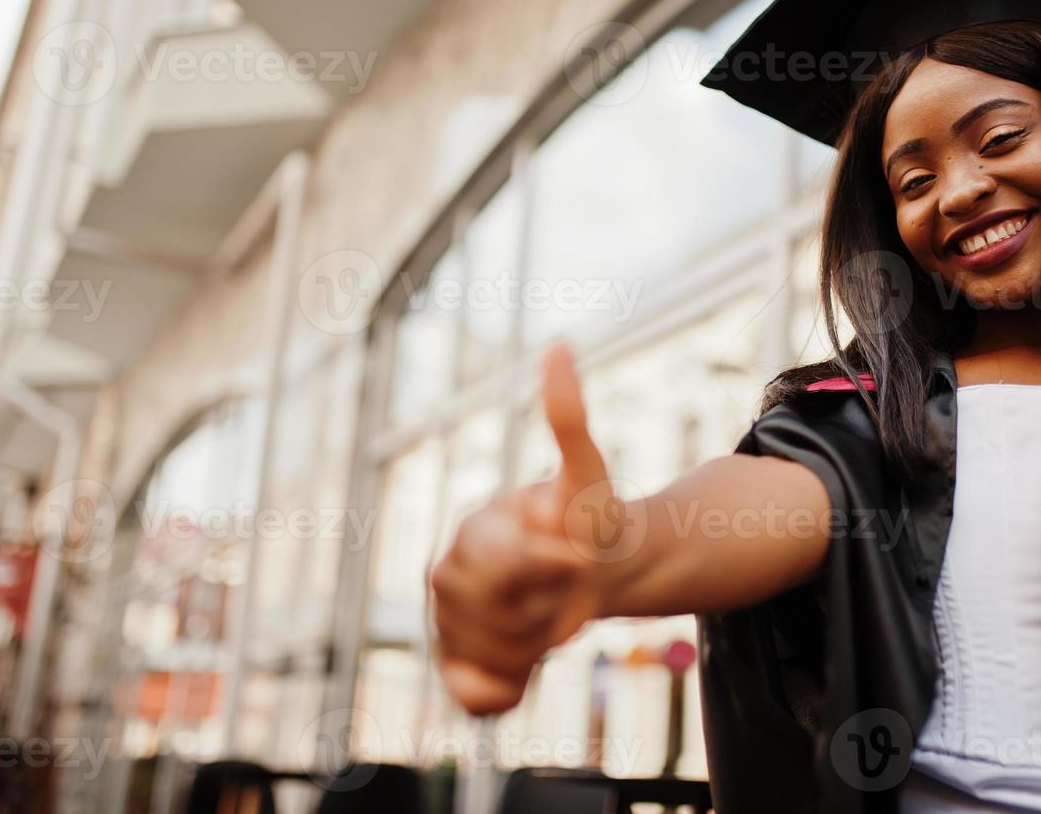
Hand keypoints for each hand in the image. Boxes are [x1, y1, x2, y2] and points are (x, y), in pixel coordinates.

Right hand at [427, 340, 624, 714]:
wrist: (593, 571)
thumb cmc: (586, 520)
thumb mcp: (588, 471)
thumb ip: (568, 416)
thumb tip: (561, 343)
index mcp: (473, 530)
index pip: (503, 565)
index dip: (549, 566)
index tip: (577, 557)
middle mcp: (447, 577)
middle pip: (498, 617)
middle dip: (548, 605)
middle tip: (567, 586)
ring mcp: (447, 625)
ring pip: (496, 656)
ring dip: (541, 643)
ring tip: (554, 611)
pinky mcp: (457, 667)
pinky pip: (474, 698)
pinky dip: (503, 692)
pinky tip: (529, 669)